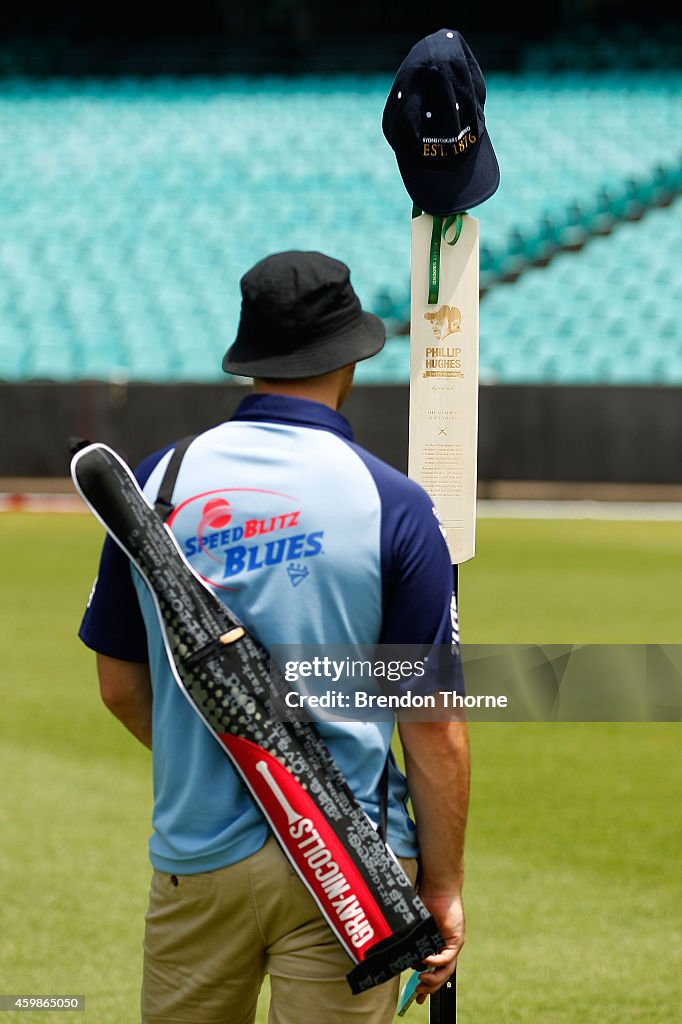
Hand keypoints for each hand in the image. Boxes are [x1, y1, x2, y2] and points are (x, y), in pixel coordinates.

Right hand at [413, 888, 464, 1004]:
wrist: (436, 885)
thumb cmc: (423, 900)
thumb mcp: (413, 926)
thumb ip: (409, 941)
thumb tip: (399, 957)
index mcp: (432, 945)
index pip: (431, 971)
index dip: (424, 985)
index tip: (415, 996)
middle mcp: (443, 947)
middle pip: (440, 975)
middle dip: (428, 988)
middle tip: (417, 993)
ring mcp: (451, 944)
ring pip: (445, 970)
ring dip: (433, 979)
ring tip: (421, 981)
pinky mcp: (456, 940)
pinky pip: (447, 958)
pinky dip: (435, 962)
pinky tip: (425, 961)